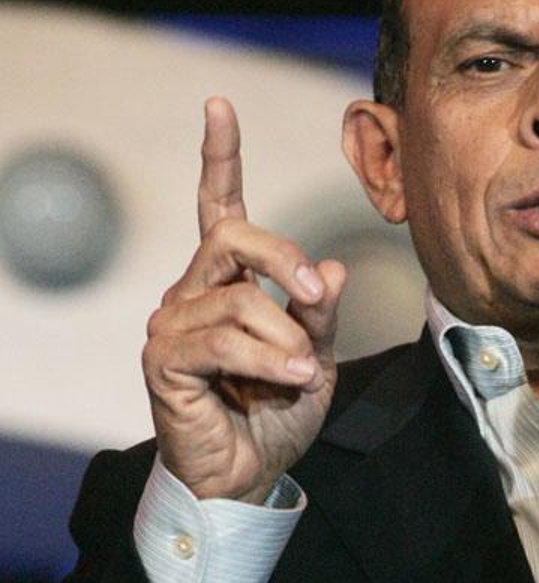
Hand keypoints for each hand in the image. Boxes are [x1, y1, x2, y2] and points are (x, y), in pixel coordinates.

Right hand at [142, 98, 346, 502]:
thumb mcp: (315, 357)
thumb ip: (319, 314)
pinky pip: (222, 340)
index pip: (220, 211)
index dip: (220, 159)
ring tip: (302, 373)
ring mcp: (172, 324)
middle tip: (315, 294)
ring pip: (239, 298)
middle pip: (233, 237)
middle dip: (284, 258)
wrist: (249, 475)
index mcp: (228, 284)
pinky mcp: (164, 360)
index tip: (219, 107)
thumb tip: (331, 269)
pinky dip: (268, 359)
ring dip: (286, 339)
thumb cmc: (276, 413)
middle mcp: (192, 294)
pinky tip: (290, 380)